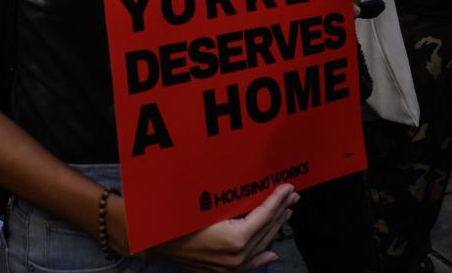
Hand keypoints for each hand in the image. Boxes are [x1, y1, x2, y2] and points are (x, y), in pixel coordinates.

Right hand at [143, 184, 298, 271]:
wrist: (158, 243)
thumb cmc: (180, 220)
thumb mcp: (207, 206)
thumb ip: (233, 203)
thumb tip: (255, 191)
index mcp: (235, 238)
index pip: (264, 215)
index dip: (277, 200)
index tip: (288, 187)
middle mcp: (237, 256)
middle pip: (267, 229)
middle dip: (281, 210)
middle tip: (293, 195)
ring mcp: (232, 267)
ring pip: (261, 244)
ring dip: (275, 227)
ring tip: (287, 212)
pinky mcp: (224, 272)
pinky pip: (249, 265)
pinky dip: (262, 257)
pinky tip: (272, 253)